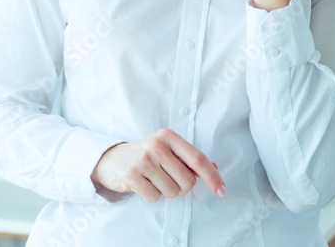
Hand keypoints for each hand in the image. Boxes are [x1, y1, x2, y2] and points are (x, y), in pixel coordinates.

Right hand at [91, 129, 224, 201]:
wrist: (112, 159)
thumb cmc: (146, 155)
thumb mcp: (167, 150)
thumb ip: (189, 159)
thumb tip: (214, 168)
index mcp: (168, 136)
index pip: (197, 159)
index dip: (212, 177)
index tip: (221, 190)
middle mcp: (156, 145)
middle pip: (187, 181)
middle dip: (181, 187)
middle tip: (167, 179)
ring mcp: (142, 160)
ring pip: (172, 191)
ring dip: (165, 191)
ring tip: (153, 180)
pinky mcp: (131, 175)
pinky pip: (155, 197)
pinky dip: (152, 195)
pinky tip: (143, 184)